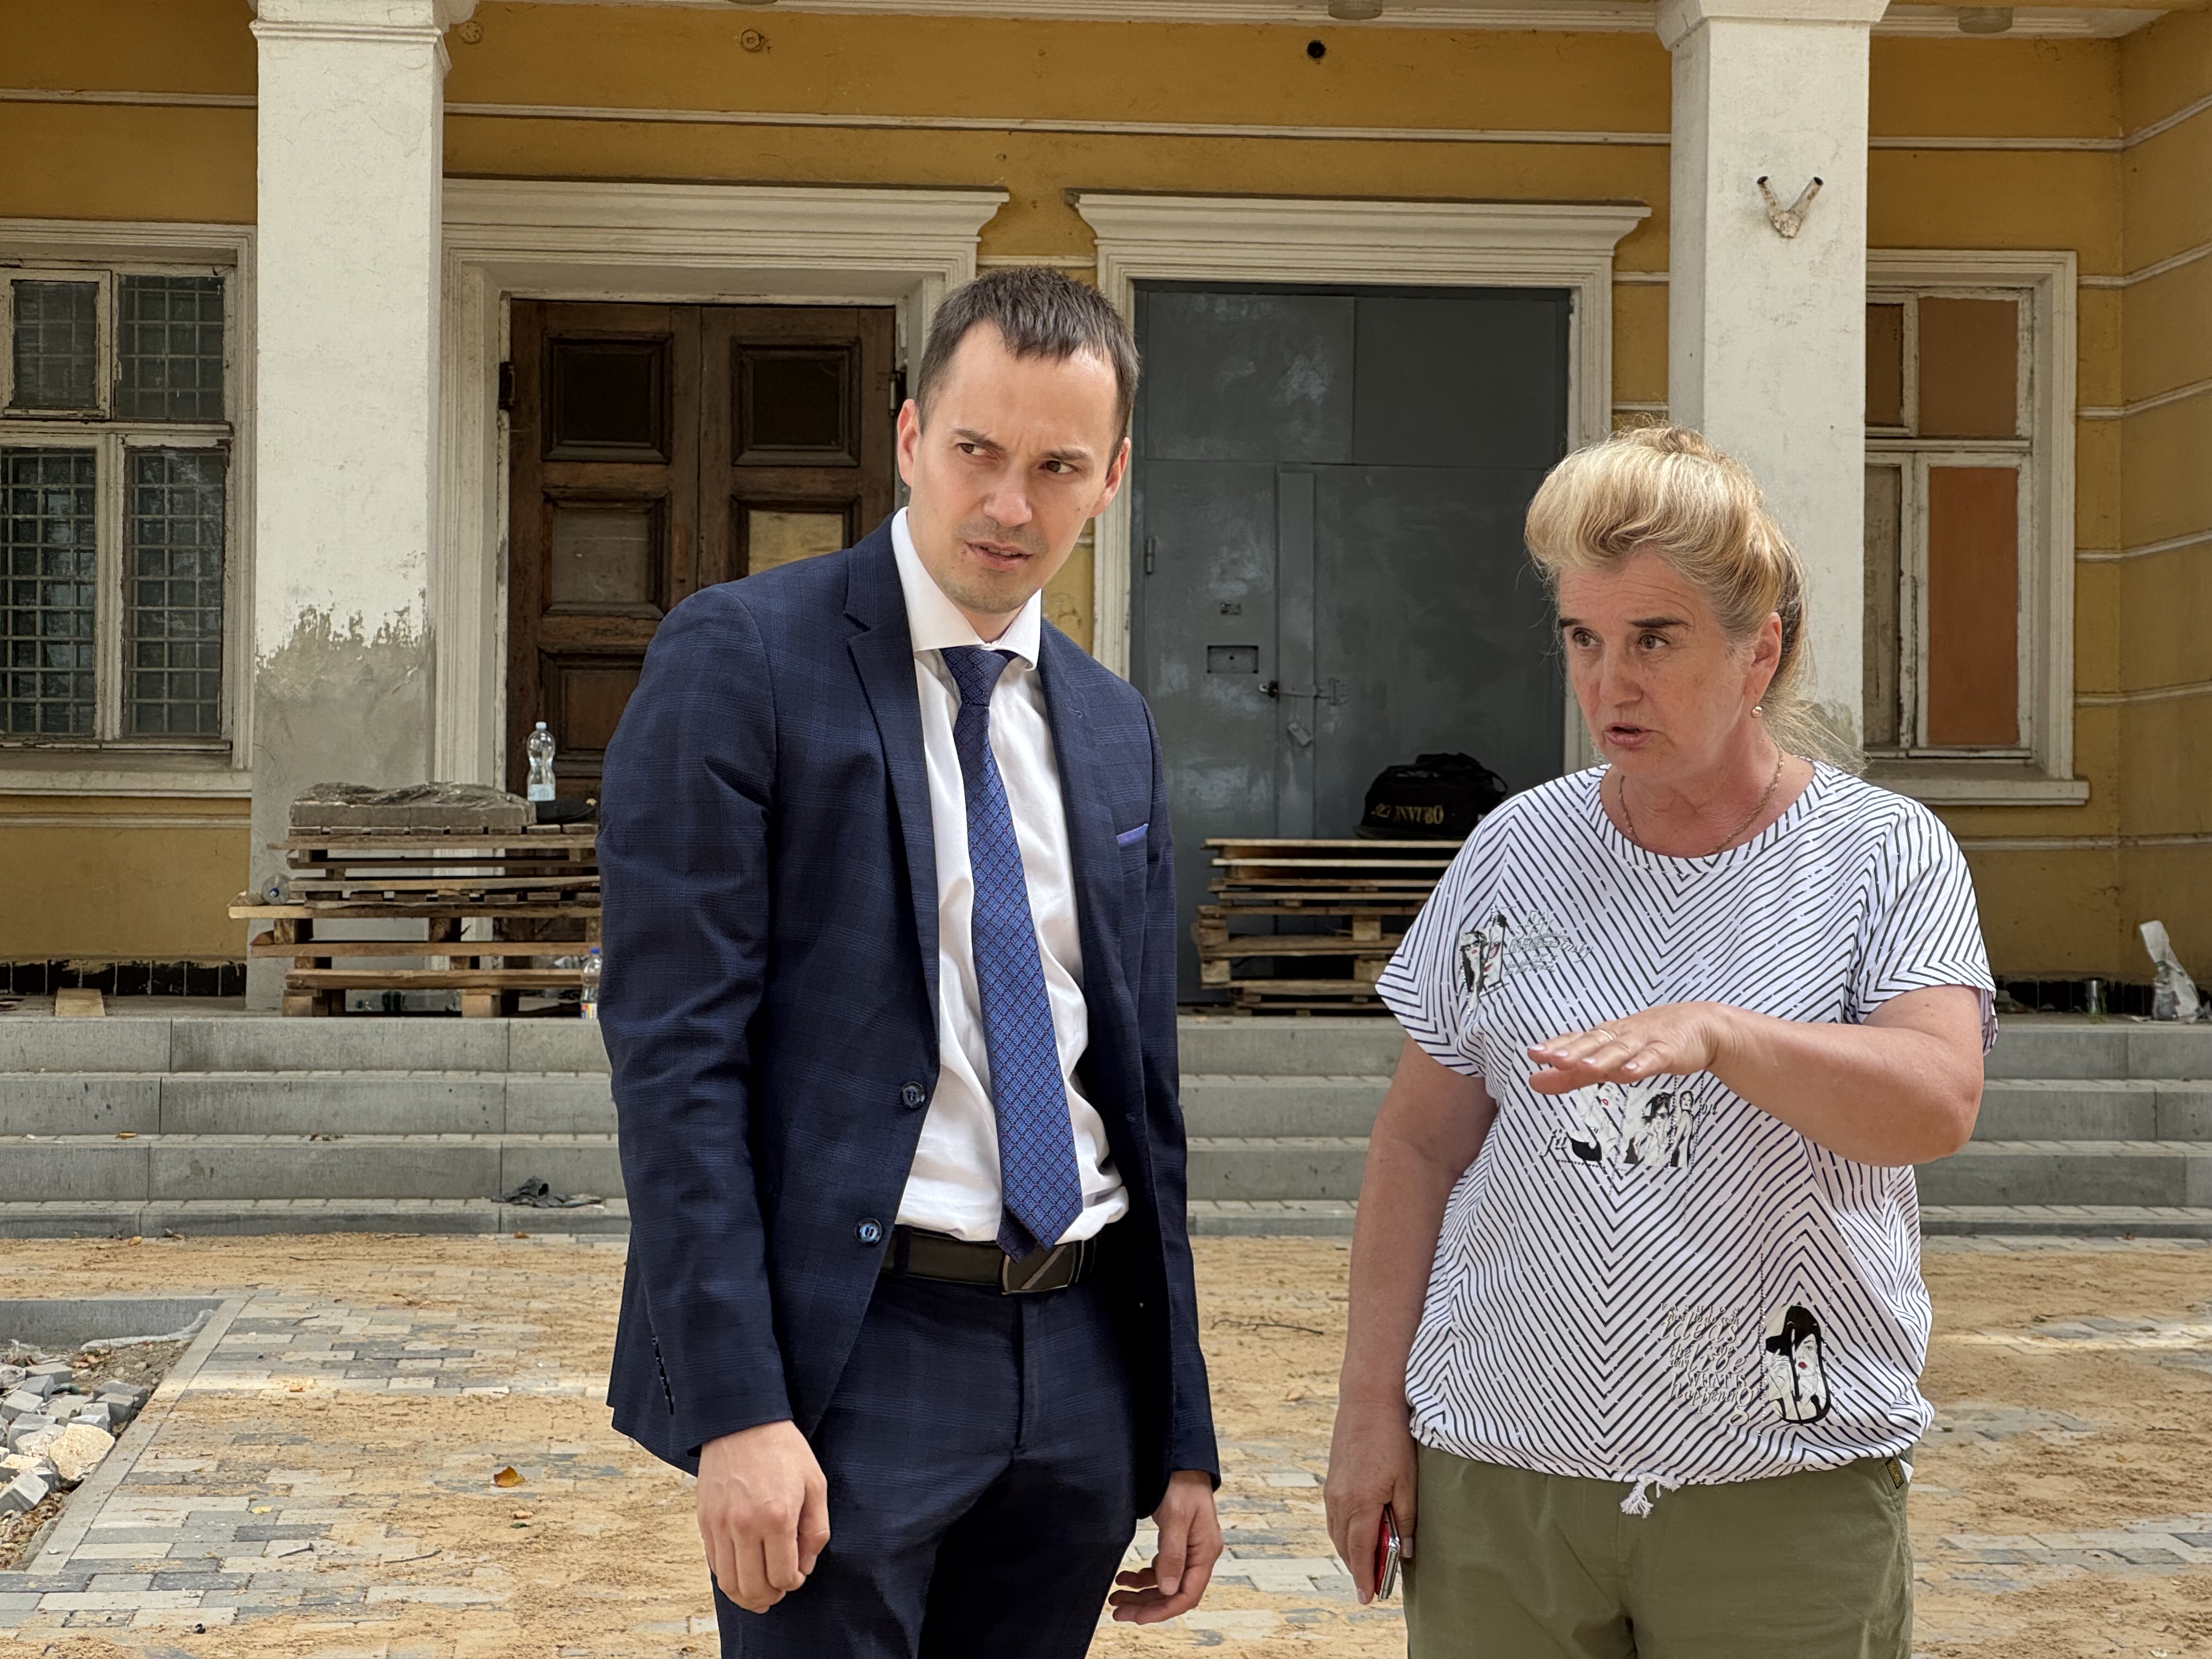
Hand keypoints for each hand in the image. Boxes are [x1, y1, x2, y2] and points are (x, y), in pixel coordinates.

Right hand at [696, 1420, 830, 1613]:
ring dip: (746, 1595)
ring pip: (729, 1583)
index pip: (784, 1577)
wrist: (742, 1421)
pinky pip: (714, 1564)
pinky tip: (742, 1569)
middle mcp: (745, 1526)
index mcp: (777, 1517)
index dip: (794, 1583)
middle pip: (754, 1588)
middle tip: (779, 1589)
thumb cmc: (783, 1450)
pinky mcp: (704, 1520)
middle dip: (770, 1596)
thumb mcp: (815, 1485)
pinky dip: (728, 1576)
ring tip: (760, 1590)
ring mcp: (720, 1525)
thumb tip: (804, 1567)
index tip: (797, 1574)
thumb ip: (816, 1531)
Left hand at [1109, 1469, 1220, 1622]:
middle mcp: (1199, 1554)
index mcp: (1205, 1551)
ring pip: (1164, 1583)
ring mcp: (1188, 1549)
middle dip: (1145, 1605)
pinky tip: (1125, 1578)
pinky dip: (1142, 1577)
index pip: (1187, 1594)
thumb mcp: (1176, 1517)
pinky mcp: (1176, 1542)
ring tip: (1115, 1597)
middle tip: (1117, 1611)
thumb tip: (1168, 1590)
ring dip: (1141, 1593)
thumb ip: (1172, 1554)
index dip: (1163, 1610)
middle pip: (1173, 1593)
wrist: (1178, 1459)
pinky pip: (1160, 1569)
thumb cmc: (1181, 1483)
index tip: (1136, 1617)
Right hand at [1325, 1397, 1417, 1604]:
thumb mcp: (1408, 1481)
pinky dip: (1344, 1532)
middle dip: (1358, 1568)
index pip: (1361, 1553)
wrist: (1367, 1399)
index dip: (1365, 1578)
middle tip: (1373, 1586)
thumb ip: (1406, 1520)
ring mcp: (1332, 1490)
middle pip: (1345, 1547)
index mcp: (1360, 1504)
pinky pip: (1334, 1517)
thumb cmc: (1393, 1438)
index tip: (1367, 1599)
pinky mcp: (1331, 1480)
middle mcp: (1339, 1501)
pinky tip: (1358, 1533)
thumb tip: (1405, 1553)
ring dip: (1350, 1551)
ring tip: (1368, 1563)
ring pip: (1337, 1533)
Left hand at [1526, 1001, 1734, 1095]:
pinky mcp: (1668, 1050)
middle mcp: (1620, 1035)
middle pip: (1593, 1043)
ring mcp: (1644, 1041)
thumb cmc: (1649, 1041)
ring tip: (1585, 1067)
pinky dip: (1642, 1063)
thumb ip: (1572, 1075)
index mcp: (1604, 1036)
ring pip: (1620, 1049)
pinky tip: (1631, 1072)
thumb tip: (1534, 1082)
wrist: (1701, 1026)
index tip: (1533, 1053)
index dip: (1555, 1046)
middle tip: (1549, 1057)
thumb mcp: (1608, 1059)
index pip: (1576, 1040)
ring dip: (1602, 1058)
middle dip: (1571, 1050)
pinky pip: (1654, 1057)